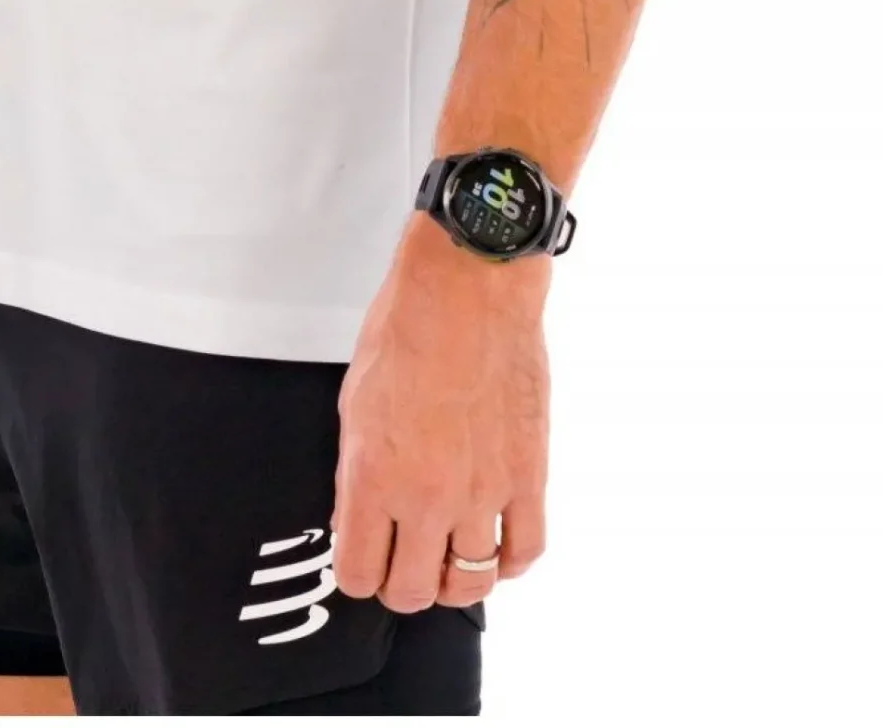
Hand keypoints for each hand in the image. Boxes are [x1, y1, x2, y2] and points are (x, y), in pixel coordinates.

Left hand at [331, 215, 549, 610]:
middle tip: (405, 563)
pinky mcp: (528, 476)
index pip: (358, 576)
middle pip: (414, 593)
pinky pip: (524, 550)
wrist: (468, 290)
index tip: (363, 561)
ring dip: (456, 580)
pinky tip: (497, 547)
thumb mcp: (354, 402)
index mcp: (373, 477)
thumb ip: (356, 471)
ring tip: (450, 560)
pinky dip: (509, 561)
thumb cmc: (407, 328)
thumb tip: (357, 517)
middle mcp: (426, 497)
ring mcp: (483, 492)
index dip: (358, 574)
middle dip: (403, 586)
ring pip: (471, 584)